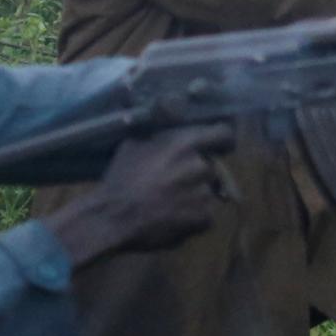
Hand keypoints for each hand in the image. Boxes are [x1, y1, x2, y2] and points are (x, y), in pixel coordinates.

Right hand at [43, 124, 237, 269]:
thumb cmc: (120, 178)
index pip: (223, 133)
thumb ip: (158, 133)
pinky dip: (192, 218)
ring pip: (207, 192)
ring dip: (194, 196)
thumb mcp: (134, 143)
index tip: (218, 146)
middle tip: (175, 182)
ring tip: (169, 203)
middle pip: (210, 167)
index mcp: (184, 143)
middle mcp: (199, 166)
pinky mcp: (202, 219)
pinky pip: (204, 216)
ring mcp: (203, 194)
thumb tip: (166, 116)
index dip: (221, 140)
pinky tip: (172, 218)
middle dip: (196, 174)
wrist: (113, 218)